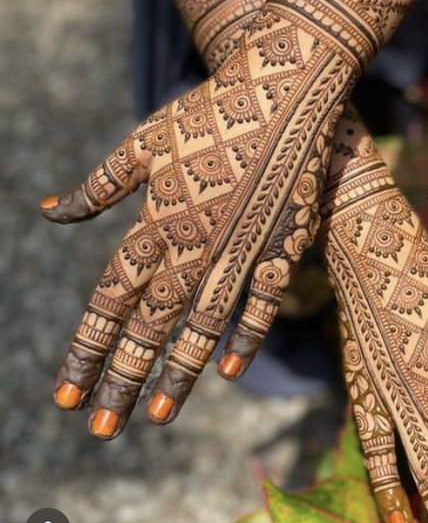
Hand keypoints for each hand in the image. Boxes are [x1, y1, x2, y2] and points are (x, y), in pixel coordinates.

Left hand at [43, 14, 345, 435]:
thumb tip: (48, 211)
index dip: (86, 350)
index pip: (111, 301)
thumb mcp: (144, 142)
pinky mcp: (282, 246)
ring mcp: (242, 251)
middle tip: (100, 430)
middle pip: (151, 326)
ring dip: (177, 375)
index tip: (64, 397)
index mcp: (156, 221)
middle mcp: (195, 246)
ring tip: (155, 416)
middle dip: (121, 379)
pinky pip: (261, 303)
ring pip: (202, 327)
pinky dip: (244, 337)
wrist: (284, 92)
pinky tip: (227, 371)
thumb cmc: (209, 111)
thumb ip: (98, 185)